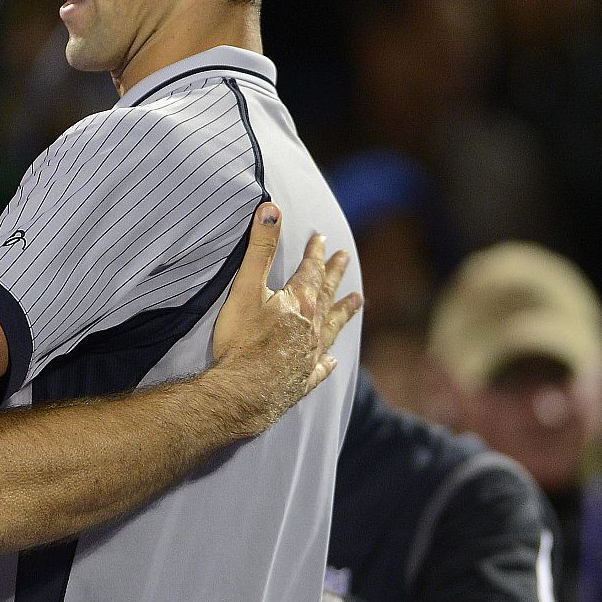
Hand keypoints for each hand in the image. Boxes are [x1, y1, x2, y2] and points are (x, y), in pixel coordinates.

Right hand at [210, 202, 361, 435]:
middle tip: (346, 258)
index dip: (316, 253)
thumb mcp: (246, 288)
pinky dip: (327, 360)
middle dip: (334, 274)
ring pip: (333, 328)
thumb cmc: (242, 340)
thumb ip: (261, 248)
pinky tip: (331, 359)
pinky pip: (321, 366)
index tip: (322, 238)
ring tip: (358, 300)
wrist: (244, 391)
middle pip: (327, 295)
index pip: (311, 271)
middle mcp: (312, 327)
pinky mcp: (303, 379)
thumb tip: (272, 209)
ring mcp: (310, 355)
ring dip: (344, 312)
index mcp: (300, 303)